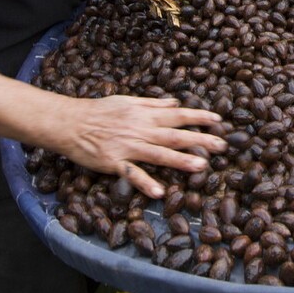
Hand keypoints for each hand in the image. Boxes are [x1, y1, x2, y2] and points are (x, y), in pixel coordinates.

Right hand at [54, 95, 226, 197]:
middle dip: (200, 140)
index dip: (199, 116)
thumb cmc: (99, 111)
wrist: (71, 123)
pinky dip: (146, 182)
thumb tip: (176, 103)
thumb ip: (153, 103)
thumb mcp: (128, 100)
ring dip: (181, 160)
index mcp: (145, 114)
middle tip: (222, 146)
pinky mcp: (114, 163)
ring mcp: (128, 146)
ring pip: (159, 154)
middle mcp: (140, 129)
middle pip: (175, 135)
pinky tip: (160, 192)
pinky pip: (132, 174)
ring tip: (202, 166)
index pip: (178, 115)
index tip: (219, 120)